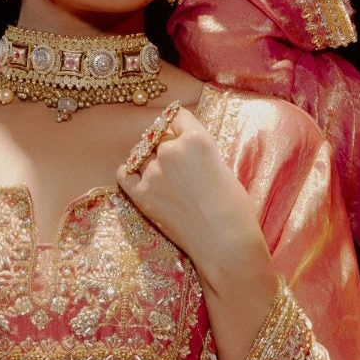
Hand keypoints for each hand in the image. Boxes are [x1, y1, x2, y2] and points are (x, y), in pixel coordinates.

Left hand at [115, 106, 270, 292]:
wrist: (225, 243)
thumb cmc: (234, 208)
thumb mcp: (221, 166)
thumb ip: (198, 152)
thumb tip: (181, 147)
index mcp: (196, 139)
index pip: (177, 116)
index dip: (179, 126)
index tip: (179, 133)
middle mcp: (171, 150)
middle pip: (159, 136)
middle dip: (166, 145)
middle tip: (178, 166)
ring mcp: (153, 172)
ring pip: (143, 154)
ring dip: (150, 160)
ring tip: (166, 179)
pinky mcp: (141, 194)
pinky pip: (125, 173)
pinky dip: (130, 172)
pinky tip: (139, 177)